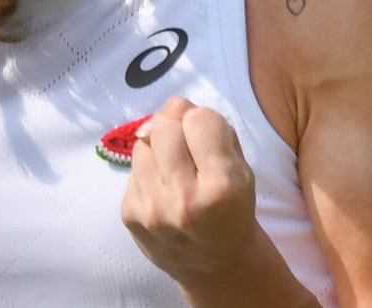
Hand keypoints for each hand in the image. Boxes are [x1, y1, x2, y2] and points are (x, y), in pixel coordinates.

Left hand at [121, 96, 259, 284]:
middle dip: (177, 127)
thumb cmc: (232, 207)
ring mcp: (152, 209)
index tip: (209, 138)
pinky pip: (133, 167)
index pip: (200, 118)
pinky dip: (148, 168)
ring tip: (175, 168)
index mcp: (223, 185)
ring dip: (159, 146)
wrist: (216, 263)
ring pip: (142, 142)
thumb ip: (214, 130)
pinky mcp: (130, 214)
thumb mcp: (242, 168)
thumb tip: (171, 107)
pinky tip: (163, 187)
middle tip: (189, 148)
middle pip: (164, 126)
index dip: (205, 121)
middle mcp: (185, 199)